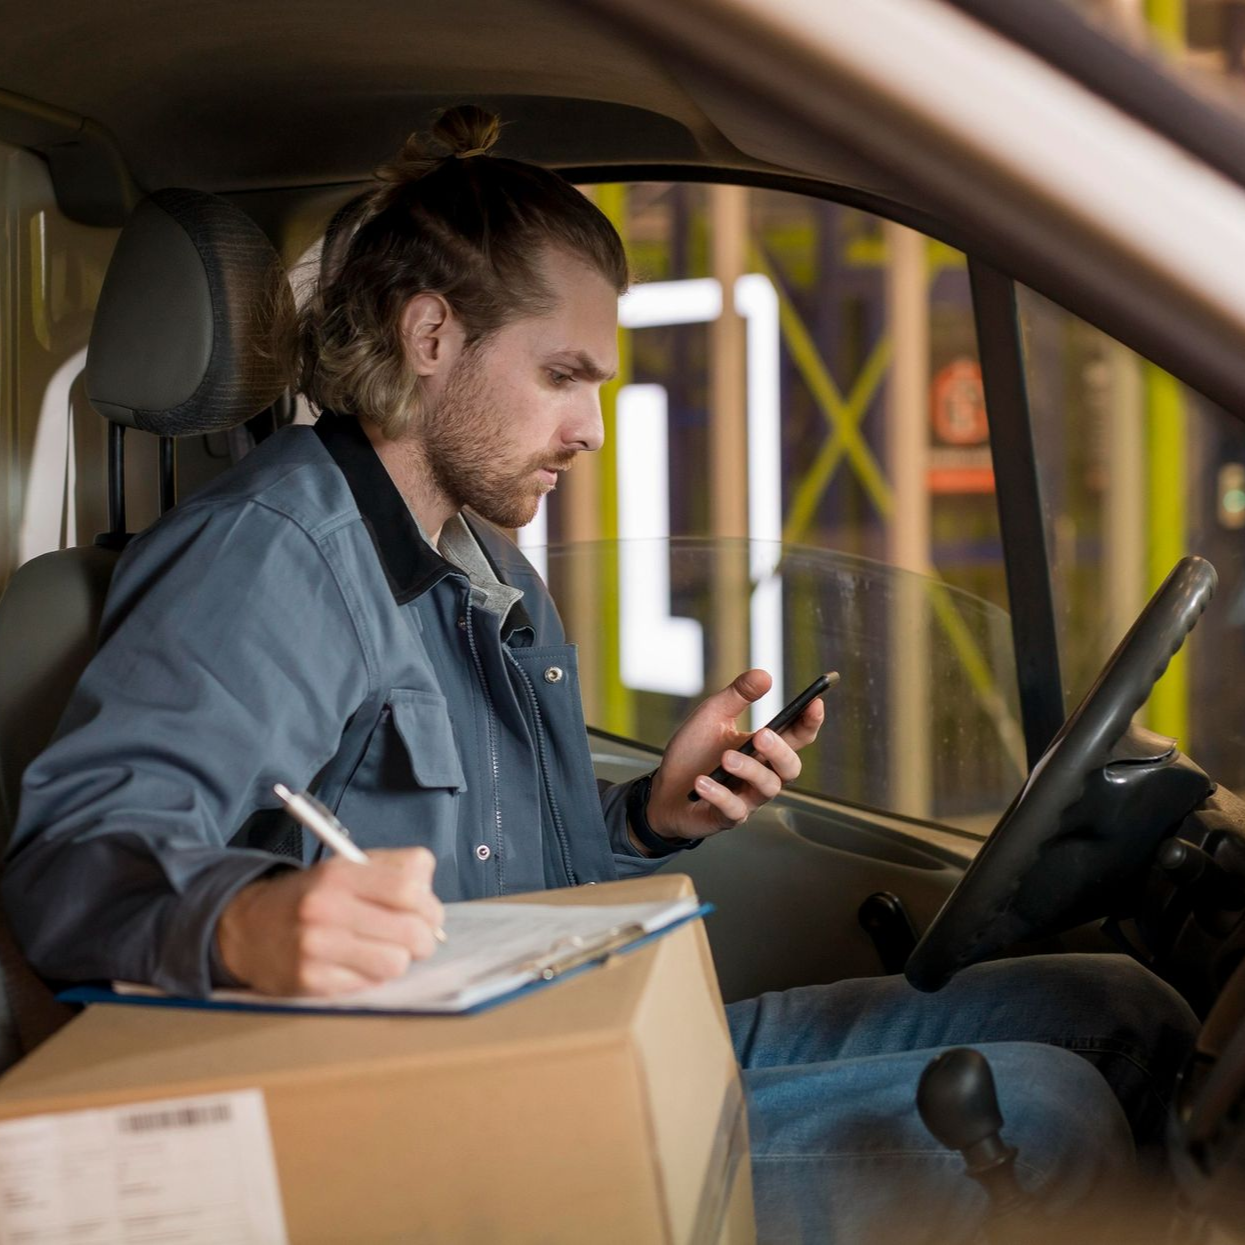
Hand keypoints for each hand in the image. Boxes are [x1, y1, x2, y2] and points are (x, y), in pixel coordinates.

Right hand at [215, 847, 444, 995]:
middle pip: (409, 930)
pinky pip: (369, 985)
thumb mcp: (347, 867)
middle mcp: (326, 908)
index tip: (428, 913)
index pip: (408, 887)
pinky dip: (372, 976)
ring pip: (395, 963)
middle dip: (424, 938)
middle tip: (417, 939)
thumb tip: (432, 895)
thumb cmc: (311, 896)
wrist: (247, 927)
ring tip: (385, 951)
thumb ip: (394, 869)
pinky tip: (358, 964)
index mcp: (339, 874)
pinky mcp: (311, 981)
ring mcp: (316, 948)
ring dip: (398, 960)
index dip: (429, 904)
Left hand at [642, 669, 824, 845]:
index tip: (815, 703)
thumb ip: (737, 696)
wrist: (663, 789)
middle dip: (780, 751)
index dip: (810, 722)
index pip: (797, 737)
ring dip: (749, 770)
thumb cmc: (693, 753)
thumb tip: (764, 674)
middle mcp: (762, 775)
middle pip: (790, 768)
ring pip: (767, 789)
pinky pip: (734, 810)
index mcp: (763, 749)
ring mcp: (747, 798)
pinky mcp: (726, 817)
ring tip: (726, 758)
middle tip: (763, 735)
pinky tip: (702, 782)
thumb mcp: (712, 716)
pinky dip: (719, 795)